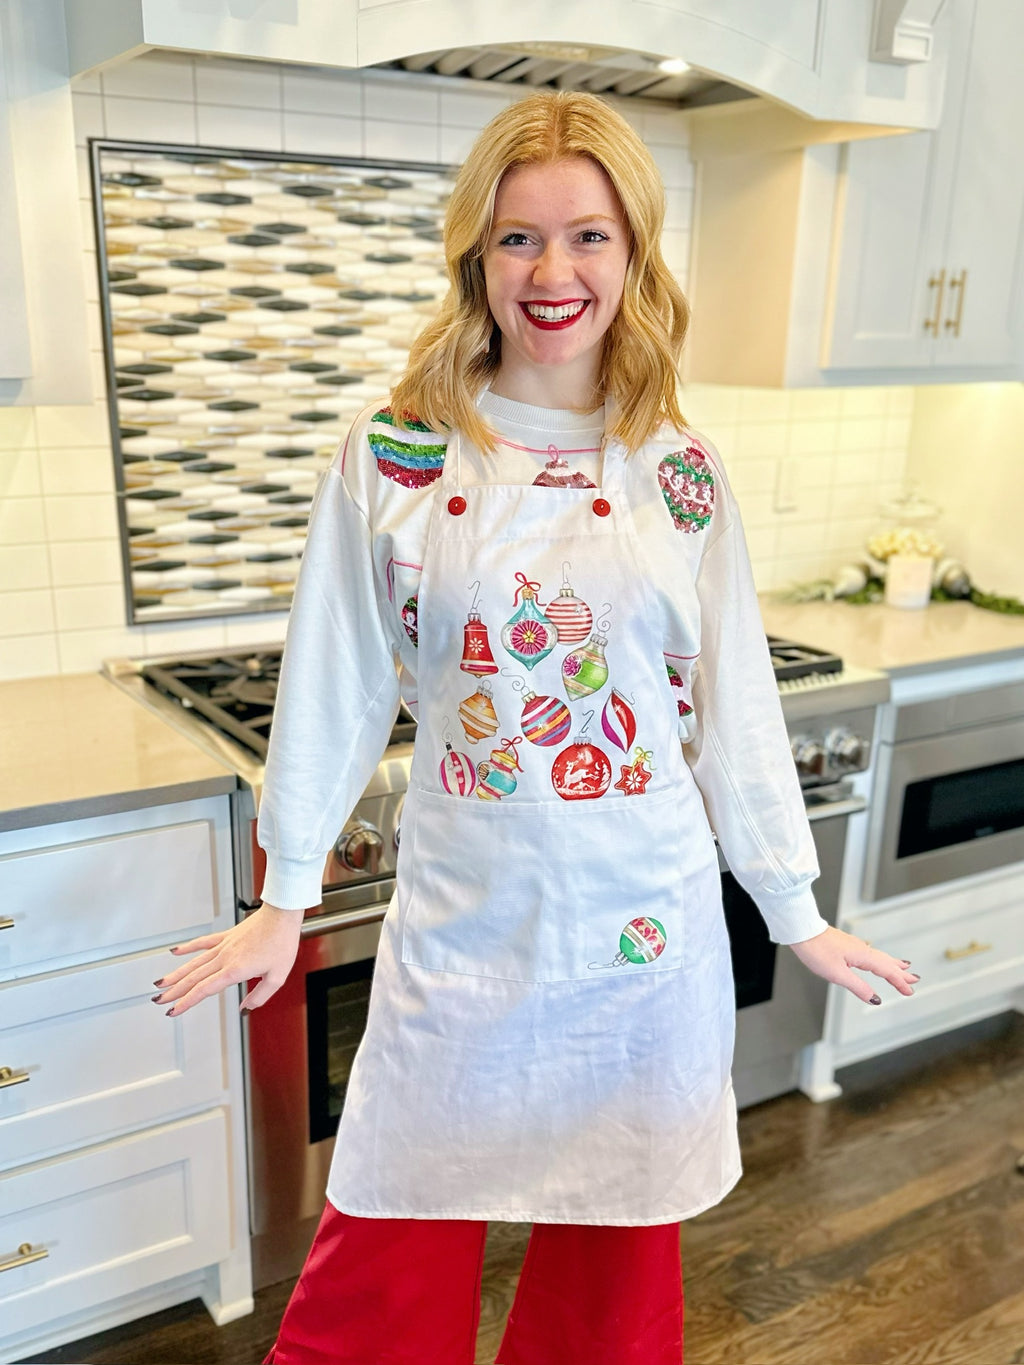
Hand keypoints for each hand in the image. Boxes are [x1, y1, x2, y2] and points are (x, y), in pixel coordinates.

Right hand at [152, 903, 303, 1015]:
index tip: (174, 1011)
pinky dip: (188, 948)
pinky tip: (176, 952)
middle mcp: (225, 957)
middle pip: (194, 977)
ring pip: (194, 962)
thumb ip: (260, 996)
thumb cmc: (282, 942)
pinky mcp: (227, 936)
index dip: (187, 1002)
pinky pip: (203, 942)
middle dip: (174, 991)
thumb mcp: (277, 977)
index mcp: (235, 970)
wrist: (282, 914)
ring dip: (176, 974)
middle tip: (159, 1000)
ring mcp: (224, 945)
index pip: (204, 989)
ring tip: (161, 983)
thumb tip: (246, 1008)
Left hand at [788, 926, 919, 1004]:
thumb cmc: (816, 950)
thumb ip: (858, 987)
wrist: (801, 931)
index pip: (887, 971)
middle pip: (886, 962)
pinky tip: (875, 959)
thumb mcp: (837, 975)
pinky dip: (879, 958)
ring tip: (903, 967)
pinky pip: (870, 953)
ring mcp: (854, 945)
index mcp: (863, 956)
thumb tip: (875, 999)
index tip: (910, 991)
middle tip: (914, 979)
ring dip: (892, 963)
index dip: (899, 982)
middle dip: (900, 972)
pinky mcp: (846, 944)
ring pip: (879, 956)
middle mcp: (861, 948)